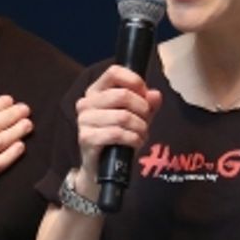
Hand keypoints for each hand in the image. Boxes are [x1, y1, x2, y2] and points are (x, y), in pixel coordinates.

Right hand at [74, 65, 162, 179]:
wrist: (101, 167)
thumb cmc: (118, 137)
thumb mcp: (136, 116)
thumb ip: (147, 103)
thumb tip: (155, 95)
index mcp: (95, 91)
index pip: (114, 72)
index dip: (135, 81)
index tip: (145, 95)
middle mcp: (86, 103)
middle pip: (122, 95)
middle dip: (142, 109)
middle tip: (146, 121)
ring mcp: (83, 121)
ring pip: (123, 116)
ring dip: (140, 127)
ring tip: (141, 135)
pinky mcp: (86, 138)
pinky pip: (117, 134)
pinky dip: (133, 139)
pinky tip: (135, 143)